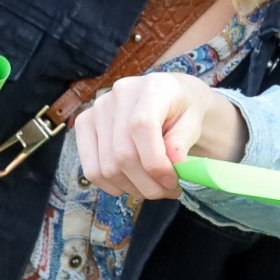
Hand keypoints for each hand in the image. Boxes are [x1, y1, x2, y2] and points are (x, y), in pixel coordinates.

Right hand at [74, 73, 248, 200]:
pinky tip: (133, 184)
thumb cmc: (183, 110)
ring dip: (133, 188)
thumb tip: (175, 164)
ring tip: (155, 188)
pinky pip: (92, 170)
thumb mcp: (194, 121)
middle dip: (148, 184)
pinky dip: (114, 186)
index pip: (142, 126)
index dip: (155, 162)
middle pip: (123, 154)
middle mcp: (119, 95)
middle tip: (168, 191)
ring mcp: (97, 109)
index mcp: (152, 88)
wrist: (169, 97)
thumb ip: (183, 141)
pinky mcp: (84, 124)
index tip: (172, 181)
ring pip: (107, 168)